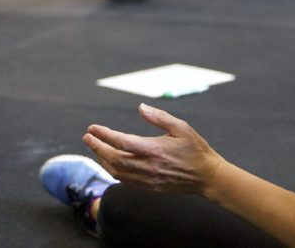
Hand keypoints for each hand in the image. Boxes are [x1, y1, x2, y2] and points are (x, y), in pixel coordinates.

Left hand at [83, 103, 223, 196]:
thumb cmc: (195, 149)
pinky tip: (110, 163)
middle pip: (114, 158)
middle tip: (87, 137)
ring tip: (96, 148)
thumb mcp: (181, 127)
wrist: (207, 177)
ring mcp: (148, 180)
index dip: (104, 135)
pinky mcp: (149, 188)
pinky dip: (113, 172)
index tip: (92, 128)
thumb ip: (159, 117)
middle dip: (97, 147)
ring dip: (103, 160)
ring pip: (117, 172)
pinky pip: (125, 181)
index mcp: (155, 149)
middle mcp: (149, 166)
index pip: (121, 142)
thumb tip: (140, 107)